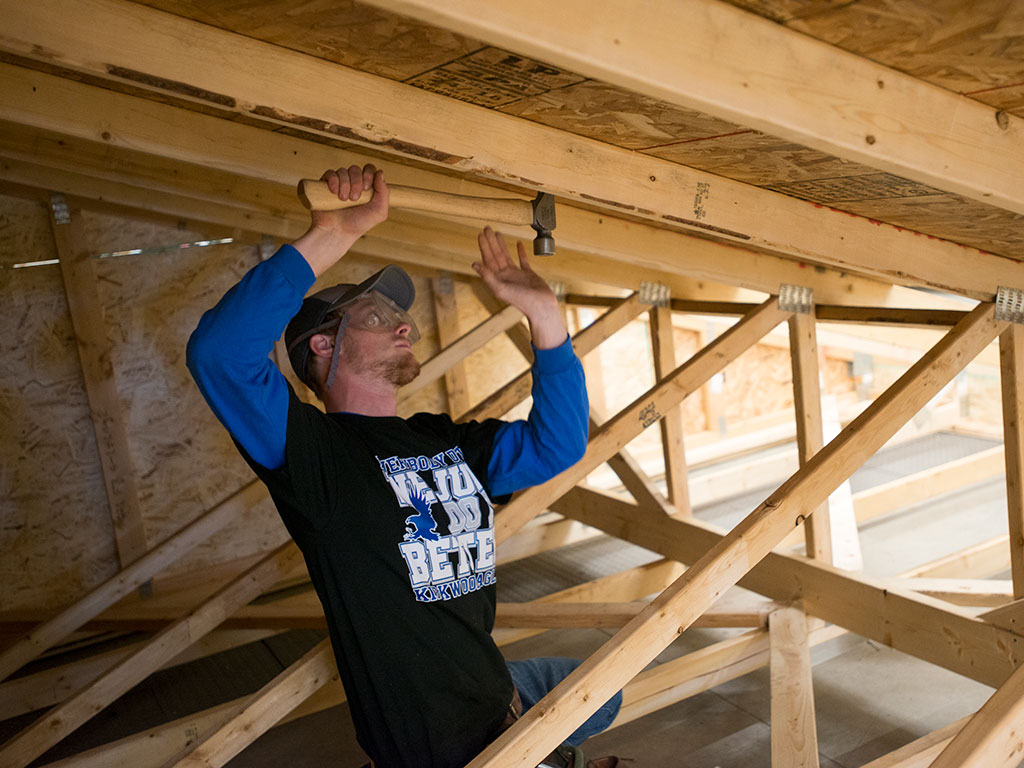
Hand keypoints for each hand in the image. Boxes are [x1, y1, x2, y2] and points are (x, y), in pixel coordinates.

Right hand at [312, 164, 389, 239]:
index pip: (369, 169)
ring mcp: (339, 183)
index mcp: (366, 187)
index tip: (366, 188)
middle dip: (356, 182)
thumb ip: (384, 192)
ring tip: (343, 200)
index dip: (368, 174)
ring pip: (343, 171)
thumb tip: (380, 172)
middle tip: (354, 198)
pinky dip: (333, 180)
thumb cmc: (359, 224)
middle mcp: (353, 183)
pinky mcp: (326, 185)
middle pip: (356, 169)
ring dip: (345, 184)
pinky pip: (330, 173)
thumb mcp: (379, 211)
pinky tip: (334, 192)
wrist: (338, 231)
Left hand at [474, 227, 566, 348]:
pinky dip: (520, 252)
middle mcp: (505, 276)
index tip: (480, 234)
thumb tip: (474, 264)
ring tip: (497, 233)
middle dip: (490, 242)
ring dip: (501, 245)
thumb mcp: (501, 289)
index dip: (484, 247)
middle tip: (486, 228)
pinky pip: (522, 260)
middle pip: (495, 255)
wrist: (542, 307)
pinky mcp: (528, 275)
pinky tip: (518, 243)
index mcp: (497, 279)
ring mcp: (516, 275)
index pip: (488, 260)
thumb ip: (487, 276)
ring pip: (506, 256)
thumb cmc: (522, 301)